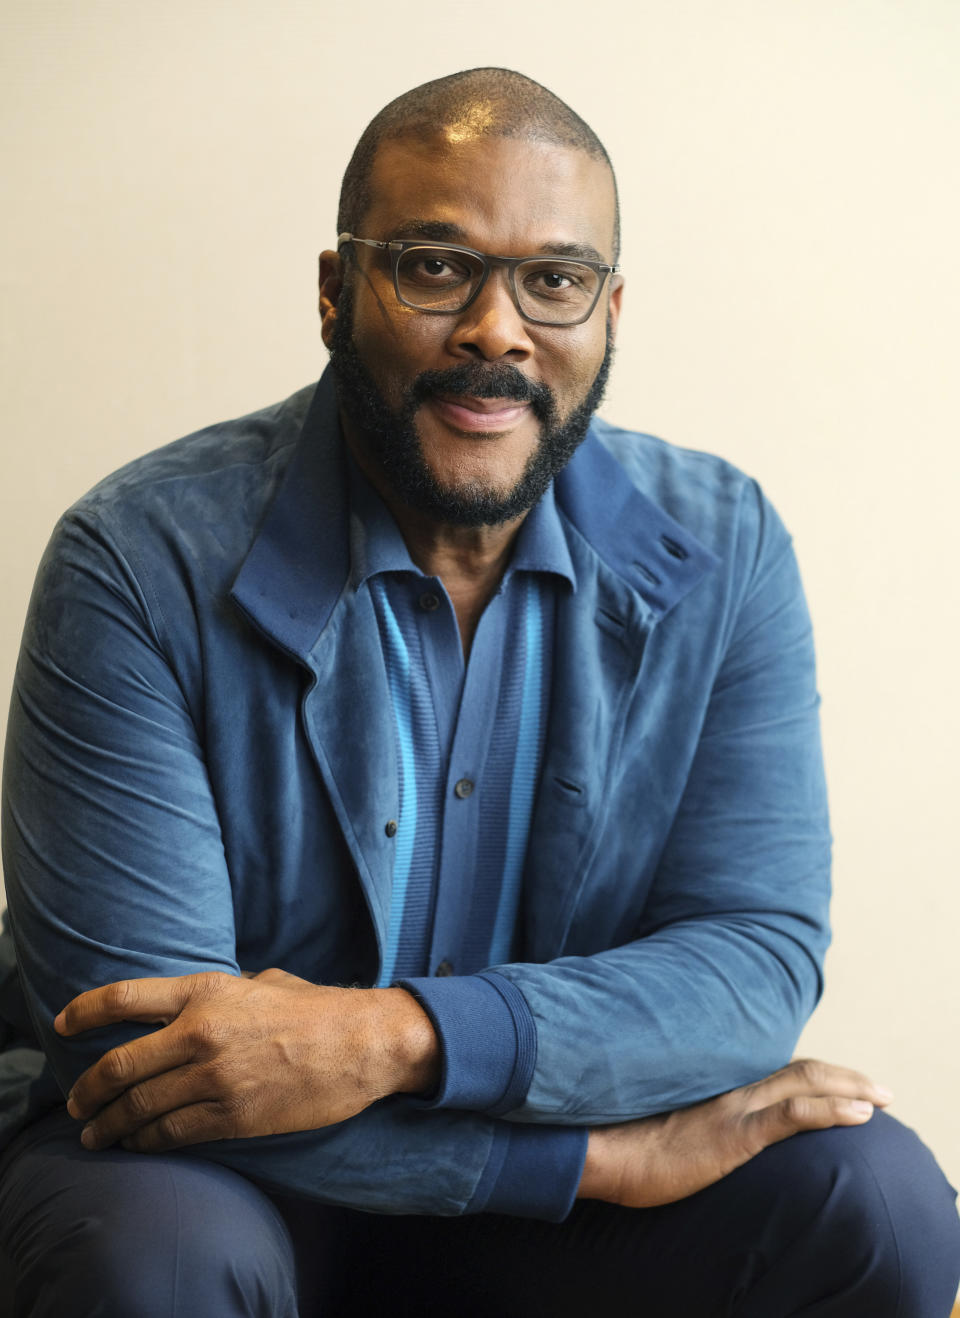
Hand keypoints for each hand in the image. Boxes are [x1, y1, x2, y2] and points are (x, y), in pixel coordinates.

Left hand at [55, 969, 438, 1152]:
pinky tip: (137, 1144)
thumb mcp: (264, 982)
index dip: (84, 1013)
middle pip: (119, 1065)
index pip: (124, 999)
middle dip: (87, 1090)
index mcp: (206, 993)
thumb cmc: (316, 1009)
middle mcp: (201, 1034)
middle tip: (76, 1104)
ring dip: (109, 1126)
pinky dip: (146, 1142)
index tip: (63, 1026)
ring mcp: (215, 1079)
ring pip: (140, 1108)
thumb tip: (198, 1005)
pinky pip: (173, 1135)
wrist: (360, 1044)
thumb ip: (223, 993)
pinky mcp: (233, 1117)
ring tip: (95, 1134)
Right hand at [578, 1058, 892, 1207]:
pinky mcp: (733, 1133)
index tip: (839, 1082)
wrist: (600, 1150)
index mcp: (712, 1085)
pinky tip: (860, 1115)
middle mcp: (727, 1088)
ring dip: (852, 1089)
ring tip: (881, 1098)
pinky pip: (794, 1115)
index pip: (772, 1070)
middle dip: (844, 1076)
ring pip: (805, 1083)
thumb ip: (685, 1114)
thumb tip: (693, 1129)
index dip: (812, 1075)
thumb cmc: (619, 1141)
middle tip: (878, 1087)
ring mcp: (732, 1108)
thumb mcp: (658, 1119)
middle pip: (798, 1070)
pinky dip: (833, 1110)